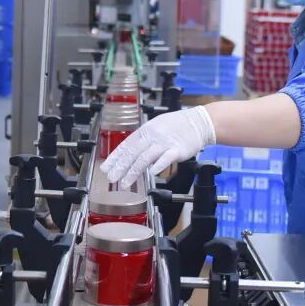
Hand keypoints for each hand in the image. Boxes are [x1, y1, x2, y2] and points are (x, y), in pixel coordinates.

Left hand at [100, 106, 215, 187]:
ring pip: (145, 157)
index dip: (115, 158)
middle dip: (120, 167)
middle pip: (133, 152)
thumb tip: (129, 155)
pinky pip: (166, 158)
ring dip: (133, 171)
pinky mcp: (178, 149)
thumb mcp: (155, 127)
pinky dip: (158, 165)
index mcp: (145, 131)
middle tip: (111, 178)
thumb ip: (143, 141)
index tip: (105, 168)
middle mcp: (152, 136)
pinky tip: (151, 173)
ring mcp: (165, 143)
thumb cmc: (177, 126)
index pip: (126, 145)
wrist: (198, 122)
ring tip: (125, 183)